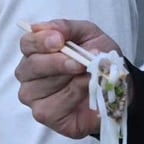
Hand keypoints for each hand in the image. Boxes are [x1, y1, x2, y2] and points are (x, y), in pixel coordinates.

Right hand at [15, 20, 123, 139]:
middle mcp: (29, 75)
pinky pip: (55, 105)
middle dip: (57, 63)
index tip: (59, 41)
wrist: (116, 85)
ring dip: (70, 80)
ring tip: (89, 77)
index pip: (27, 44)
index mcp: (36, 51)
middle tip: (80, 63)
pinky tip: (86, 92)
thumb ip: (68, 28)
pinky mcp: (46, 115)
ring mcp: (34, 97)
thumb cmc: (98, 58)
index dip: (40, 42)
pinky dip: (75, 96)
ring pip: (43, 87)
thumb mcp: (89, 35)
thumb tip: (49, 29)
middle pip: (31, 66)